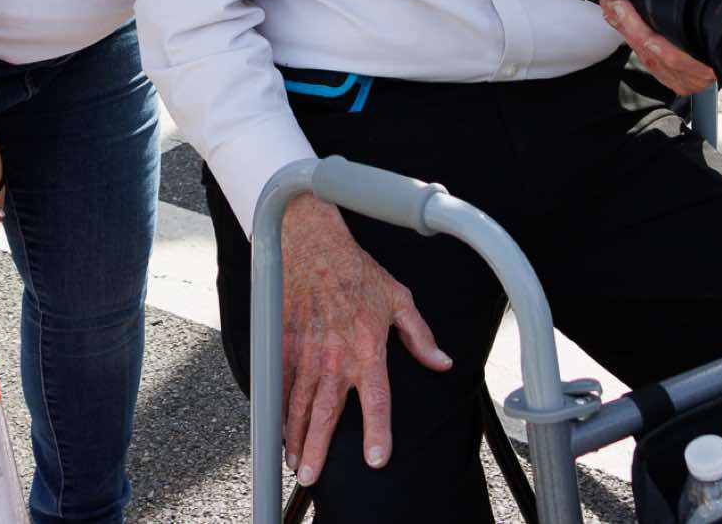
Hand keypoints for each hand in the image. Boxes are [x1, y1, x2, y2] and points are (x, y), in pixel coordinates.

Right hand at [281, 197, 450, 485]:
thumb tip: (443, 362)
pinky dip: (278, 408)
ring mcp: (306, 351)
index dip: (377, 432)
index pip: (376, 400)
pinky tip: (278, 429)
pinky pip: (280, 383)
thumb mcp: (399, 299)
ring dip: (295, 436)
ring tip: (295, 462)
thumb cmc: (358, 270)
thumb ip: (420, 336)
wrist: (313, 244)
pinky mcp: (284, 343)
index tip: (376, 459)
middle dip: (317, 448)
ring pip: (298, 404)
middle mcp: (335, 356)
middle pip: (326, 413)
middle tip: (310, 476)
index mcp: (368, 348)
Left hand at [601, 0, 721, 95]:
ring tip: (613, 8)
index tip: (621, 5)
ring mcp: (690, 80)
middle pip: (654, 54)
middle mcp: (702, 73)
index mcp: (718, 55)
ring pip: (650, 60)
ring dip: (628, 34)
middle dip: (627, 26)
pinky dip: (637, 43)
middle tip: (612, 1)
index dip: (640, 29)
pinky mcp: (681, 82)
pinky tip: (625, 24)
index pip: (672, 52)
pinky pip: (653, 65)